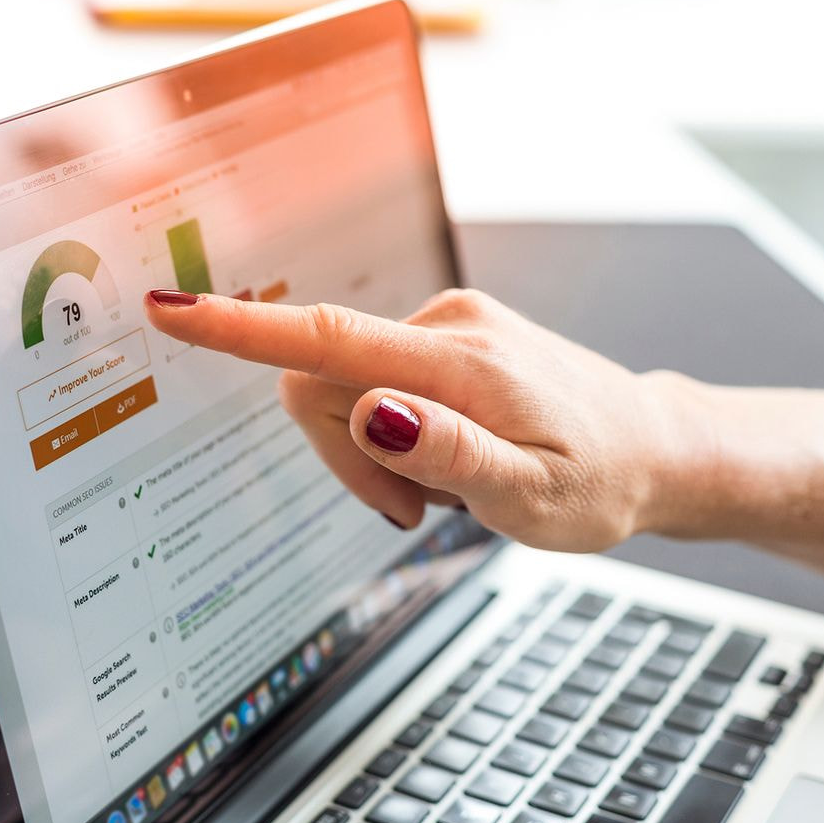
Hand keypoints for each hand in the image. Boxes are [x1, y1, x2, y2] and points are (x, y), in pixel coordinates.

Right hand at [145, 288, 695, 551]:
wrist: (653, 446)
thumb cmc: (601, 479)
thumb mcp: (534, 497)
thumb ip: (451, 455)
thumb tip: (371, 412)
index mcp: (456, 361)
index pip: (326, 338)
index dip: (239, 330)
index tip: (170, 311)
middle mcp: (443, 325)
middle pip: (321, 382)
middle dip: (344, 456)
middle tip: (412, 511)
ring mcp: (446, 327)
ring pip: (344, 388)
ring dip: (371, 452)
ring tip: (441, 492)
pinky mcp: (446, 339)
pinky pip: (374, 381)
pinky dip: (391, 433)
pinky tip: (445, 461)